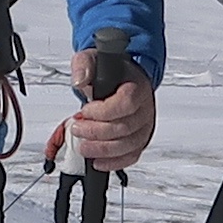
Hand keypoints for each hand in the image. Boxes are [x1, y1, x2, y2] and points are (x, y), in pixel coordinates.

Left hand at [59, 52, 156, 170]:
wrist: (122, 80)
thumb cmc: (110, 72)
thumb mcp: (92, 59)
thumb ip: (84, 66)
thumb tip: (79, 81)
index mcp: (137, 87)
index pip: (126, 104)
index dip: (103, 111)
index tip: (85, 110)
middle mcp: (145, 108)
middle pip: (125, 128)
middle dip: (96, 132)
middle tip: (77, 128)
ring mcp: (143, 126)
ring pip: (128, 145)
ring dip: (103, 150)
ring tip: (83, 147)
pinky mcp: (139, 140)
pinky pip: (131, 156)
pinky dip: (114, 162)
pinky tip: (98, 162)